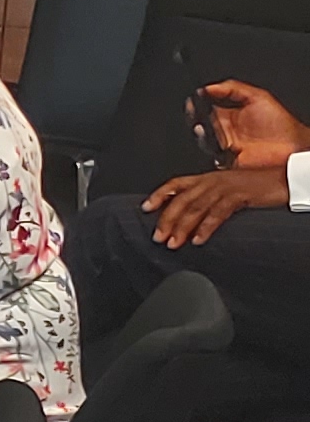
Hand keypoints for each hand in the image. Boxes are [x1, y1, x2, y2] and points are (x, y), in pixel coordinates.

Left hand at [147, 165, 290, 247]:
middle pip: (182, 200)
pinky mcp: (238, 197)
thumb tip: (185, 217)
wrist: (278, 180)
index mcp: (205, 178)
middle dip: (167, 219)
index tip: (144, 208)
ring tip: (173, 243)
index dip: (159, 195)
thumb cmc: (250, 186)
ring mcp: (223, 188)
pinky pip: (217, 214)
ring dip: (182, 227)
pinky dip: (206, 227)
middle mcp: (210, 181)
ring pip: (196, 208)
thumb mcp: (222, 189)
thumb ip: (205, 198)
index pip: (175, 184)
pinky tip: (198, 239)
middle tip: (158, 237)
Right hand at [196, 80, 303, 172]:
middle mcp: (224, 131)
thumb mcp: (259, 97)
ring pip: (203, 141)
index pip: (205, 108)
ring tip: (205, 128)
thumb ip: (233, 88)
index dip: (196, 103)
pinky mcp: (228, 161)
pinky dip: (212, 151)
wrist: (294, 146)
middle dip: (194, 119)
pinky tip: (218, 144)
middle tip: (196, 115)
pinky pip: (213, 157)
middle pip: (199, 124)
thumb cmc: (281, 124)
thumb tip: (209, 87)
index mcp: (228, 115)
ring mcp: (225, 146)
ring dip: (201, 135)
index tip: (194, 99)